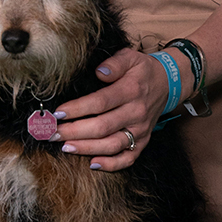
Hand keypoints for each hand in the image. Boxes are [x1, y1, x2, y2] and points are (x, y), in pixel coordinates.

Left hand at [53, 48, 176, 171]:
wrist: (168, 83)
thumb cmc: (142, 70)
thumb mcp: (130, 56)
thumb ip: (115, 62)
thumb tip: (99, 71)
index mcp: (131, 90)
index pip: (100, 102)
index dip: (78, 109)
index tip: (58, 113)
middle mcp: (136, 112)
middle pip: (103, 127)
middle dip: (75, 132)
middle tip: (53, 133)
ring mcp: (141, 129)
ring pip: (112, 145)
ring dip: (87, 149)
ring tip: (66, 147)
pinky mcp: (143, 141)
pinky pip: (128, 158)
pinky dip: (111, 164)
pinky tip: (93, 163)